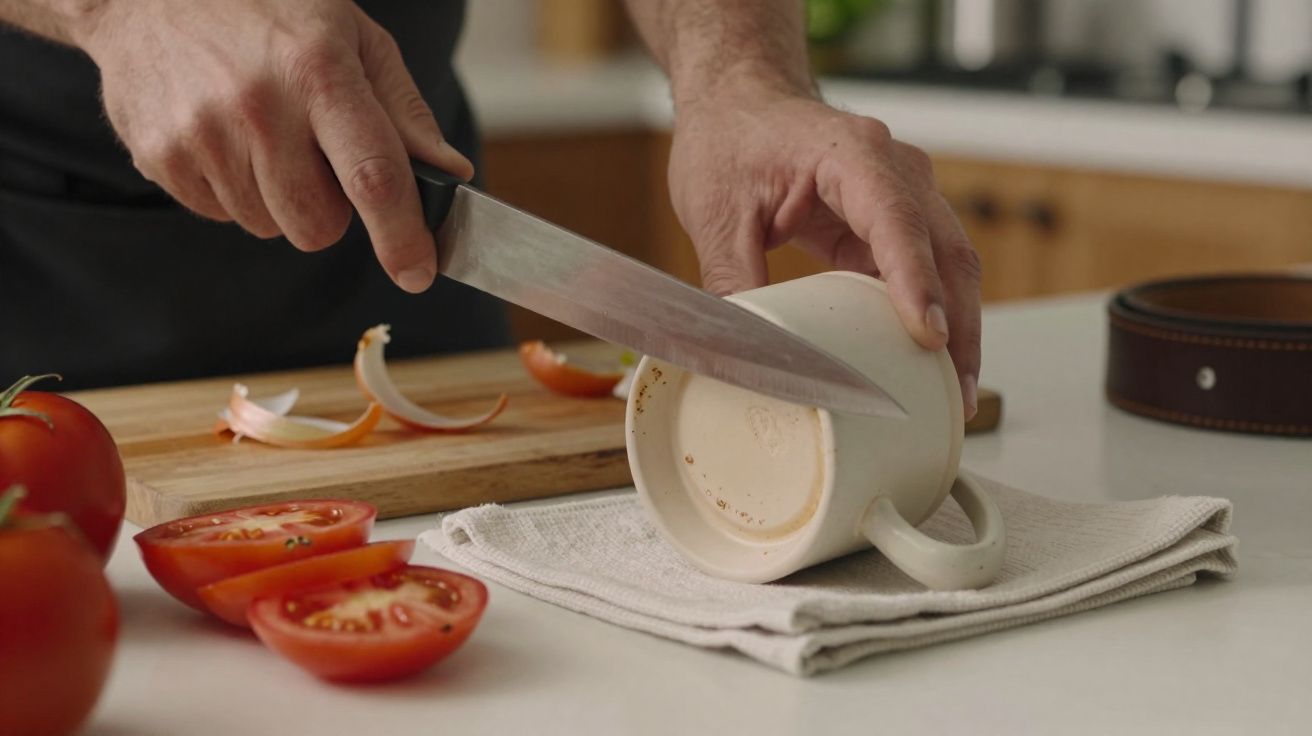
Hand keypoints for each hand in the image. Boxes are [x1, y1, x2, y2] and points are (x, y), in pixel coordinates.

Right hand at [73, 0, 471, 292]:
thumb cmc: (268, 10)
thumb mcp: (353, 37)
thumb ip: (404, 112)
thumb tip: (449, 172)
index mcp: (318, 70)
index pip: (373, 176)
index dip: (401, 236)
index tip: (418, 272)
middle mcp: (258, 106)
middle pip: (316, 226)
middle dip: (330, 211)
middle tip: (317, 157)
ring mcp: (201, 134)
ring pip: (268, 226)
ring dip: (278, 198)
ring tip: (262, 133)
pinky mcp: (160, 156)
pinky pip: (221, 214)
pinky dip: (232, 188)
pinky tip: (224, 135)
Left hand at [668, 88, 982, 417]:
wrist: (737, 103)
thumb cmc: (730, 140)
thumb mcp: (716, 212)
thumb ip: (732, 280)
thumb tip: (745, 352)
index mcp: (850, 153)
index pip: (896, 220)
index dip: (915, 280)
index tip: (928, 335)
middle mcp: (894, 168)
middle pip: (945, 249)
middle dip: (958, 324)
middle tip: (956, 394)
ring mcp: (903, 193)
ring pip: (949, 263)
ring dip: (956, 328)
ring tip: (954, 397)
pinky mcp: (892, 222)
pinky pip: (924, 271)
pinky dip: (929, 316)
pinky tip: (925, 365)